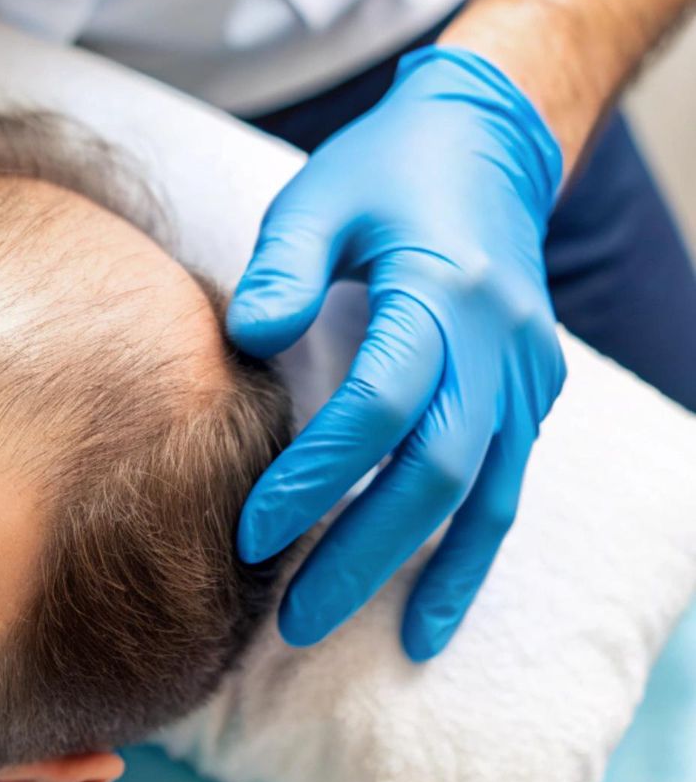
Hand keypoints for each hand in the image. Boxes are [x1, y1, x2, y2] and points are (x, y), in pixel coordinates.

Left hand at [228, 46, 565, 659]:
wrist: (490, 143)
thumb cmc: (383, 170)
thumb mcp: (317, 197)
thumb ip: (282, 268)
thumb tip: (249, 343)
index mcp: (442, 288)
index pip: (380, 405)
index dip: (316, 475)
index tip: (250, 531)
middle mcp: (499, 340)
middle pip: (436, 470)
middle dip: (363, 552)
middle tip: (292, 619)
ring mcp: (527, 371)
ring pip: (487, 495)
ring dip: (426, 573)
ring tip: (371, 638)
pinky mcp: (533, 390)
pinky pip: (508, 487)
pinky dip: (472, 553)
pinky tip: (433, 613)